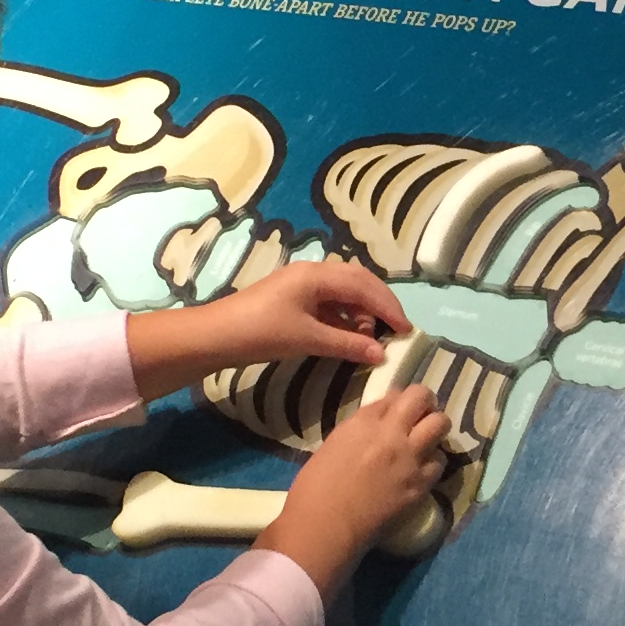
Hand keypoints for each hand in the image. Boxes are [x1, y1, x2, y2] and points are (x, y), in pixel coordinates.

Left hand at [127, 260, 408, 400]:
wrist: (217, 336)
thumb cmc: (262, 333)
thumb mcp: (309, 339)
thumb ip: (348, 344)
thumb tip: (382, 353)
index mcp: (317, 275)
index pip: (364, 286)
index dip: (389, 307)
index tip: (407, 329)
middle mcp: (313, 272)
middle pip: (358, 281)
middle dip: (380, 304)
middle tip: (398, 329)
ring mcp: (302, 284)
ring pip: (344, 291)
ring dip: (363, 311)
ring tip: (374, 337)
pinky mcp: (293, 298)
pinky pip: (330, 301)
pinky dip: (346, 316)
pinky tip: (351, 335)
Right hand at [256, 385, 449, 589]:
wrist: (325, 528)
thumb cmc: (314, 490)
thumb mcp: (333, 446)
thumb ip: (359, 428)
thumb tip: (380, 419)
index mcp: (362, 423)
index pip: (394, 395)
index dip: (398, 401)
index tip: (398, 410)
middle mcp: (390, 434)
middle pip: (422, 398)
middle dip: (425, 402)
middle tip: (421, 415)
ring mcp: (409, 459)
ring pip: (440, 425)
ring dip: (434, 429)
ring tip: (426, 441)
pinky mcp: (420, 485)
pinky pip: (439, 462)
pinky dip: (433, 461)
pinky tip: (422, 468)